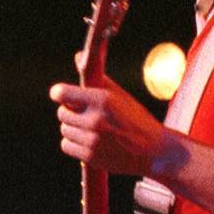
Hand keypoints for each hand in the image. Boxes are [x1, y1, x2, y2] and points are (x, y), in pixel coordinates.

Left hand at [49, 75, 177, 176]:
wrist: (155, 152)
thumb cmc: (137, 120)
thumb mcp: (121, 96)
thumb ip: (96, 78)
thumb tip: (77, 56)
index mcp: (103, 100)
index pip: (62, 93)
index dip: (59, 93)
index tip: (60, 95)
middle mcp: (95, 120)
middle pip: (62, 113)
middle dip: (71, 112)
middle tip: (86, 115)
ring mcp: (92, 140)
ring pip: (64, 130)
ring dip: (73, 129)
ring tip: (92, 130)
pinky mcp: (90, 157)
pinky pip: (66, 145)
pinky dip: (74, 144)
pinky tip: (89, 142)